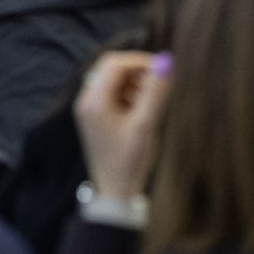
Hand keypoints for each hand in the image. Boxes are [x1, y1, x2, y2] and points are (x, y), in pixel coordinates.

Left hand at [74, 51, 172, 199]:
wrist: (115, 193)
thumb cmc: (129, 161)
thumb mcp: (145, 125)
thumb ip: (155, 92)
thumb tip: (166, 61)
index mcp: (94, 101)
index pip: (115, 63)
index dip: (141, 62)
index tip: (164, 71)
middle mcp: (87, 101)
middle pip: (112, 69)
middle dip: (137, 72)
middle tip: (159, 86)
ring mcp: (89, 110)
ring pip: (113, 81)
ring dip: (134, 84)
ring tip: (152, 103)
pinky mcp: (96, 118)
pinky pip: (112, 94)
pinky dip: (129, 95)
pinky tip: (142, 111)